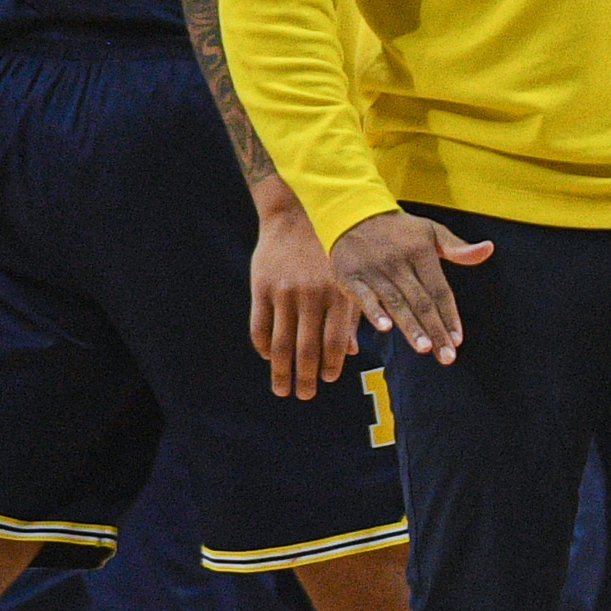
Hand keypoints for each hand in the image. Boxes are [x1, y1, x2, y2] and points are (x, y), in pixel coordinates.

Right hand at [246, 185, 364, 398]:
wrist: (298, 215)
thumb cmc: (333, 251)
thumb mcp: (350, 278)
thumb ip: (352, 315)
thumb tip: (352, 354)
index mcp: (339, 294)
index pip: (335, 342)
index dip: (332, 365)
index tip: (329, 381)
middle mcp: (312, 296)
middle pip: (306, 349)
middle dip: (305, 378)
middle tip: (304, 396)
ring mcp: (285, 292)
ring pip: (280, 344)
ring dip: (281, 371)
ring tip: (282, 388)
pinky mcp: (262, 287)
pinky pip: (259, 326)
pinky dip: (262, 347)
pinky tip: (268, 357)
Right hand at [329, 210, 492, 363]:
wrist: (352, 213)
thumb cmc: (399, 229)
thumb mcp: (431, 231)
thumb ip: (458, 248)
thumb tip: (488, 249)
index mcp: (421, 252)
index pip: (440, 290)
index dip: (450, 315)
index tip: (458, 339)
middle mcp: (399, 263)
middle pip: (421, 302)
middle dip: (435, 330)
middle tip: (447, 356)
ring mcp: (374, 271)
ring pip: (396, 303)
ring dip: (411, 327)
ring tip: (425, 348)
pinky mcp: (350, 277)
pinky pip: (363, 297)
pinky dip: (373, 312)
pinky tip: (385, 329)